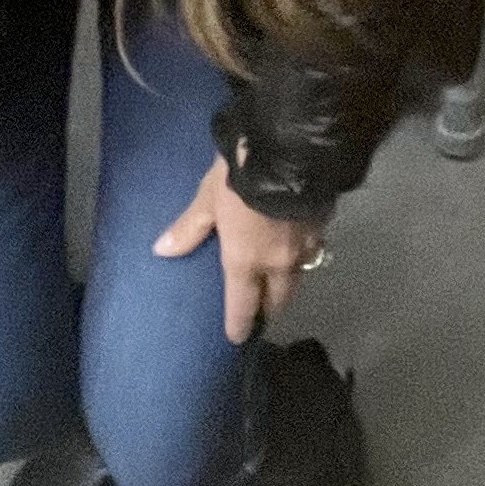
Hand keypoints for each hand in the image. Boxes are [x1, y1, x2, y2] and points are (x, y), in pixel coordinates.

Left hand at [154, 154, 324, 343]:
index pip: (243, 306)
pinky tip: (299, 242)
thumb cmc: (239, 176)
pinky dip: (304, 252)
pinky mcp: (324, 224)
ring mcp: (305, 246)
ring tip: (282, 280)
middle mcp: (278, 263)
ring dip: (289, 282)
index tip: (237, 337)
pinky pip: (313, 248)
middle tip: (263, 309)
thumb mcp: (208, 198)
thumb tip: (161, 251)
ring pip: (299, 276)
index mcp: (245, 261)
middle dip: (270, 307)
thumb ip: (189, 228)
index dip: (239, 324)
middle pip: (278, 299)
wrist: (289, 148)